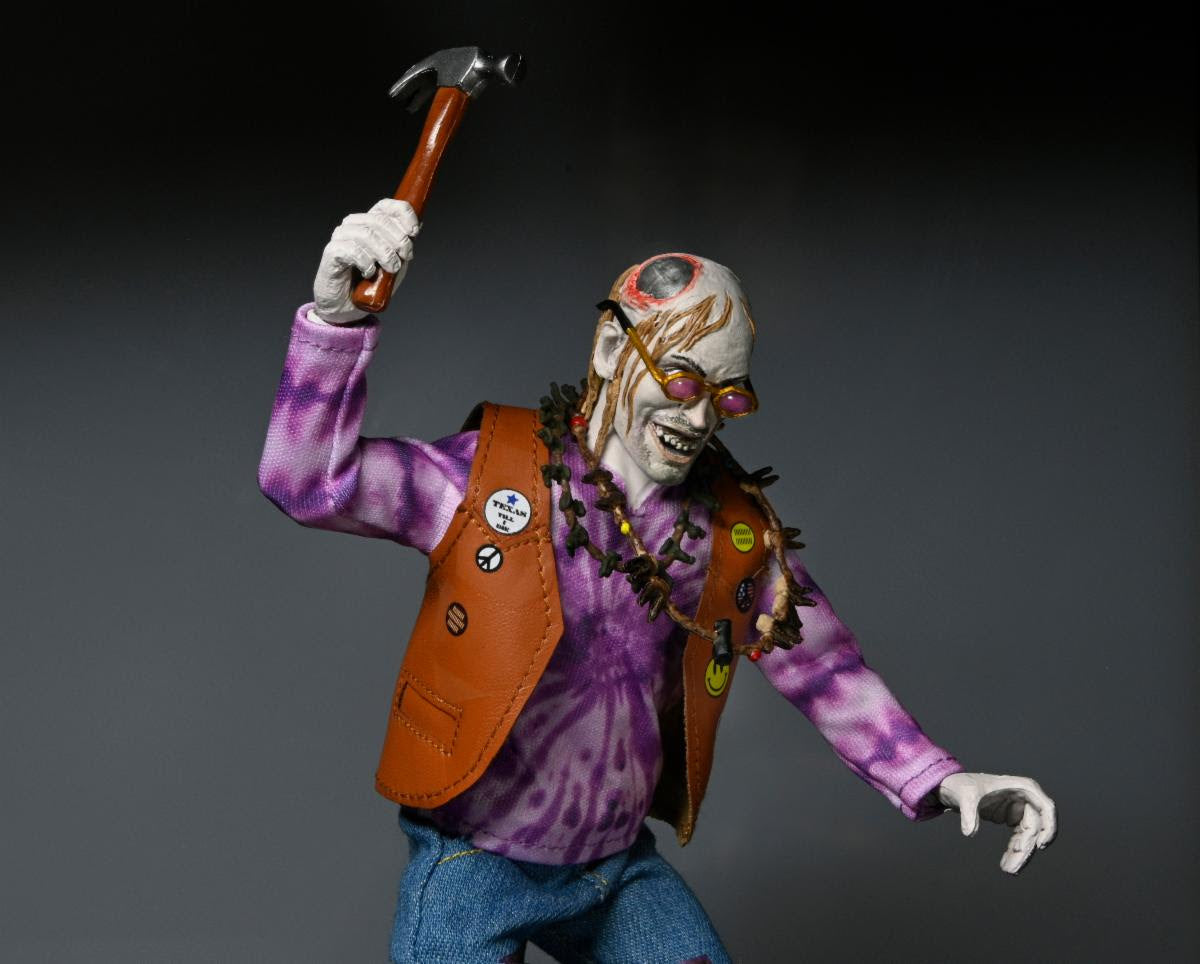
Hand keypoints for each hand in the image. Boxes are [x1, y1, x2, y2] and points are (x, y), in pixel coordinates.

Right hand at [313, 198, 419, 323]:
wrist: (348, 308)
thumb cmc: (370, 285)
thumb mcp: (395, 265)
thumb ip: (404, 247)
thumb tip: (418, 226)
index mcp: (370, 224)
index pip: (386, 206)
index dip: (403, 214)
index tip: (414, 232)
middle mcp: (354, 226)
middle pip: (379, 220)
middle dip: (399, 240)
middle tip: (404, 257)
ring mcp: (341, 237)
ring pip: (367, 234)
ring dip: (385, 253)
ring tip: (390, 268)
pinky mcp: (332, 251)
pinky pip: (353, 250)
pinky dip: (366, 262)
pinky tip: (369, 273)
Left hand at [937, 771, 1056, 874]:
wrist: (954, 786)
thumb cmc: (962, 784)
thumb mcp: (965, 795)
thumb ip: (968, 813)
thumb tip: (969, 832)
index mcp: (1022, 787)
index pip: (1046, 807)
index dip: (1048, 827)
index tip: (1040, 845)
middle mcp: (1026, 798)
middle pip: (1035, 828)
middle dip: (1025, 849)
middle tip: (1012, 868)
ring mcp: (1020, 810)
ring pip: (1028, 837)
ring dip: (1020, 854)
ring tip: (1008, 869)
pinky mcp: (1013, 819)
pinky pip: (1019, 838)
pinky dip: (1014, 851)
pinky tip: (1006, 864)